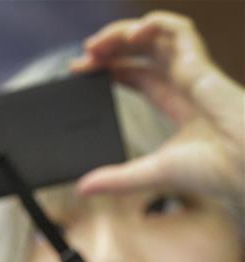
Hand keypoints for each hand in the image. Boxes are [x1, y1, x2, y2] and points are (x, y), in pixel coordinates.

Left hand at [71, 12, 244, 222]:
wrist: (243, 165)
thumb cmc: (211, 171)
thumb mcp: (150, 174)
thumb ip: (116, 180)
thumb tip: (83, 188)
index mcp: (178, 105)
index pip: (139, 76)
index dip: (112, 69)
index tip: (84, 71)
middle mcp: (185, 83)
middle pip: (143, 52)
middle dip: (111, 48)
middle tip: (83, 55)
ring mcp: (194, 70)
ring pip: (156, 35)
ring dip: (125, 32)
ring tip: (96, 44)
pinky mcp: (201, 64)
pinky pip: (180, 30)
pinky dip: (155, 24)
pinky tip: (132, 34)